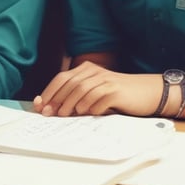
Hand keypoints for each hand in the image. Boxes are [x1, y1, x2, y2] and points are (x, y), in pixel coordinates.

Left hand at [33, 61, 160, 116]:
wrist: (146, 93)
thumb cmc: (117, 96)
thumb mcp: (94, 93)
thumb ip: (76, 97)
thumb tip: (52, 108)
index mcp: (87, 69)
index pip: (62, 78)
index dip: (49, 91)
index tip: (39, 105)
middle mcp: (94, 71)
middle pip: (69, 83)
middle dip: (56, 99)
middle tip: (48, 113)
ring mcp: (105, 79)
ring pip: (81, 89)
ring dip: (70, 103)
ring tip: (64, 115)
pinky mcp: (116, 90)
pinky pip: (99, 97)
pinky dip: (90, 106)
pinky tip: (87, 113)